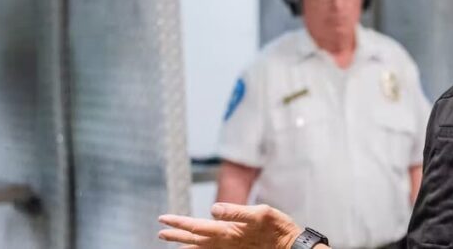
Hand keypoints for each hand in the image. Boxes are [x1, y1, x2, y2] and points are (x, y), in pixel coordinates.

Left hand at [158, 203, 303, 248]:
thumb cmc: (278, 228)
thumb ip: (236, 212)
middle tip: (161, 233)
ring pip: (202, 248)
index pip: (196, 227)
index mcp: (228, 232)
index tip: (162, 220)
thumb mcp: (260, 214)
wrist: (291, 247)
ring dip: (186, 245)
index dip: (178, 223)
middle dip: (177, 236)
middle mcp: (226, 243)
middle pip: (195, 240)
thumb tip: (213, 208)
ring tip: (173, 244)